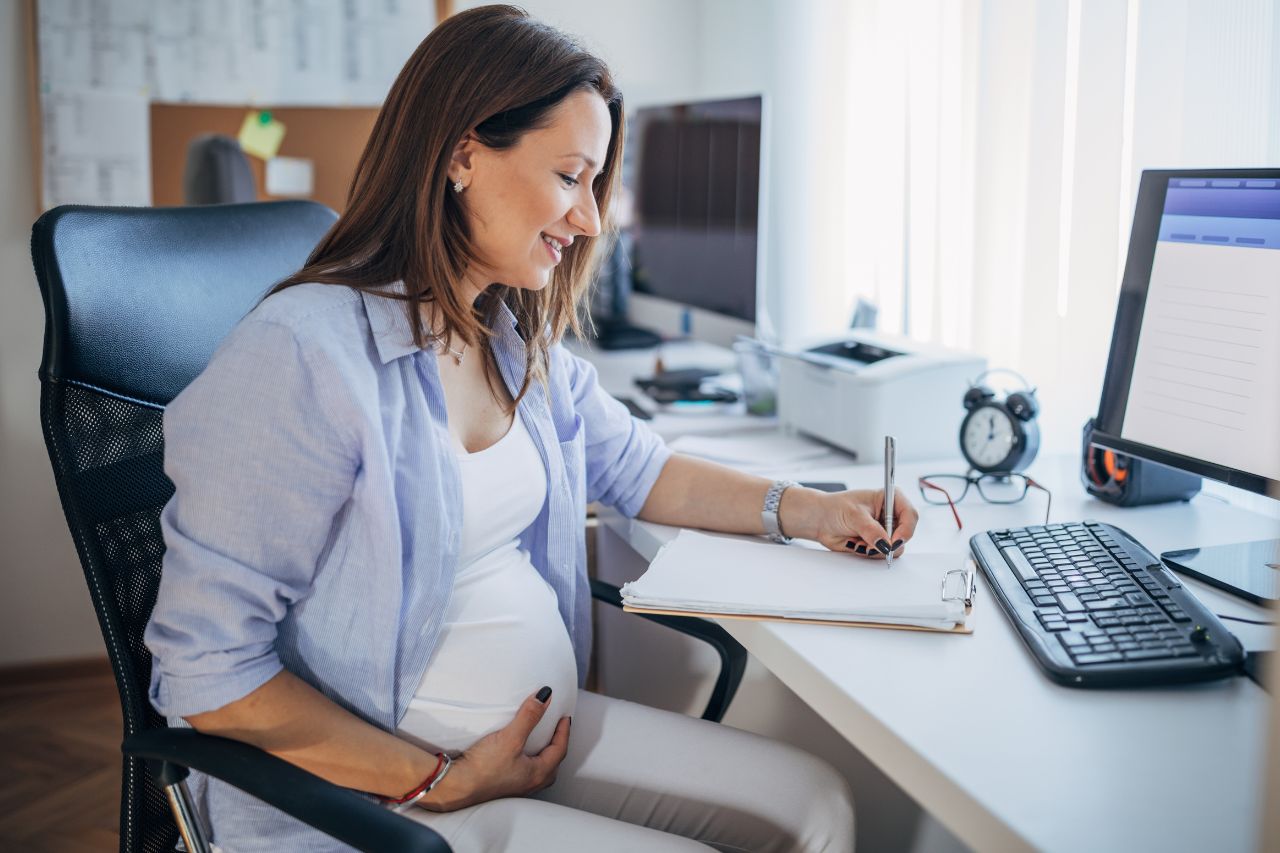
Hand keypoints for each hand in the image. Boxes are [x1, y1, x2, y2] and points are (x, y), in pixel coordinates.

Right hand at [418, 687, 570, 811]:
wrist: (456, 787)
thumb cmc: (484, 768)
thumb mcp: (510, 738)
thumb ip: (529, 716)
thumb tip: (545, 696)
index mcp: (538, 773)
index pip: (559, 749)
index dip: (564, 731)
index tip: (565, 717)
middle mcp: (530, 783)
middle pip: (552, 762)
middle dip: (557, 745)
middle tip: (557, 729)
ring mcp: (516, 787)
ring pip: (538, 769)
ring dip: (542, 754)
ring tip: (539, 741)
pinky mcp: (502, 785)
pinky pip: (524, 771)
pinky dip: (527, 760)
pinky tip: (517, 754)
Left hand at [782, 486, 918, 557]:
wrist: (820, 520)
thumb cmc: (835, 508)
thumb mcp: (854, 515)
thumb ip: (871, 530)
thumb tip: (885, 544)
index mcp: (890, 498)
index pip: (910, 514)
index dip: (906, 529)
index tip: (894, 541)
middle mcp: (891, 515)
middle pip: (906, 534)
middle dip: (889, 543)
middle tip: (871, 545)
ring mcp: (885, 530)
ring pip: (895, 548)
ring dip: (877, 549)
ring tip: (858, 541)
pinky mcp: (878, 543)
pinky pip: (883, 554)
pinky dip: (870, 553)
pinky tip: (857, 544)